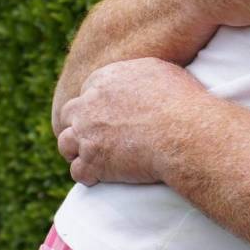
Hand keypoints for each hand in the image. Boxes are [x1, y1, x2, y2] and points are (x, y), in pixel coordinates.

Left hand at [57, 58, 205, 185]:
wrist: (184, 133)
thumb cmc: (181, 101)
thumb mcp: (160, 71)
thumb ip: (138, 74)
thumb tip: (139, 79)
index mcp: (103, 80)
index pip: (86, 92)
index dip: (95, 106)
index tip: (105, 117)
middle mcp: (88, 105)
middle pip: (69, 115)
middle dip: (78, 125)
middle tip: (93, 136)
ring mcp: (86, 134)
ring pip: (66, 143)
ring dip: (77, 151)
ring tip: (91, 158)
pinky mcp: (92, 162)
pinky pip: (78, 172)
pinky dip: (88, 175)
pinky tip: (99, 178)